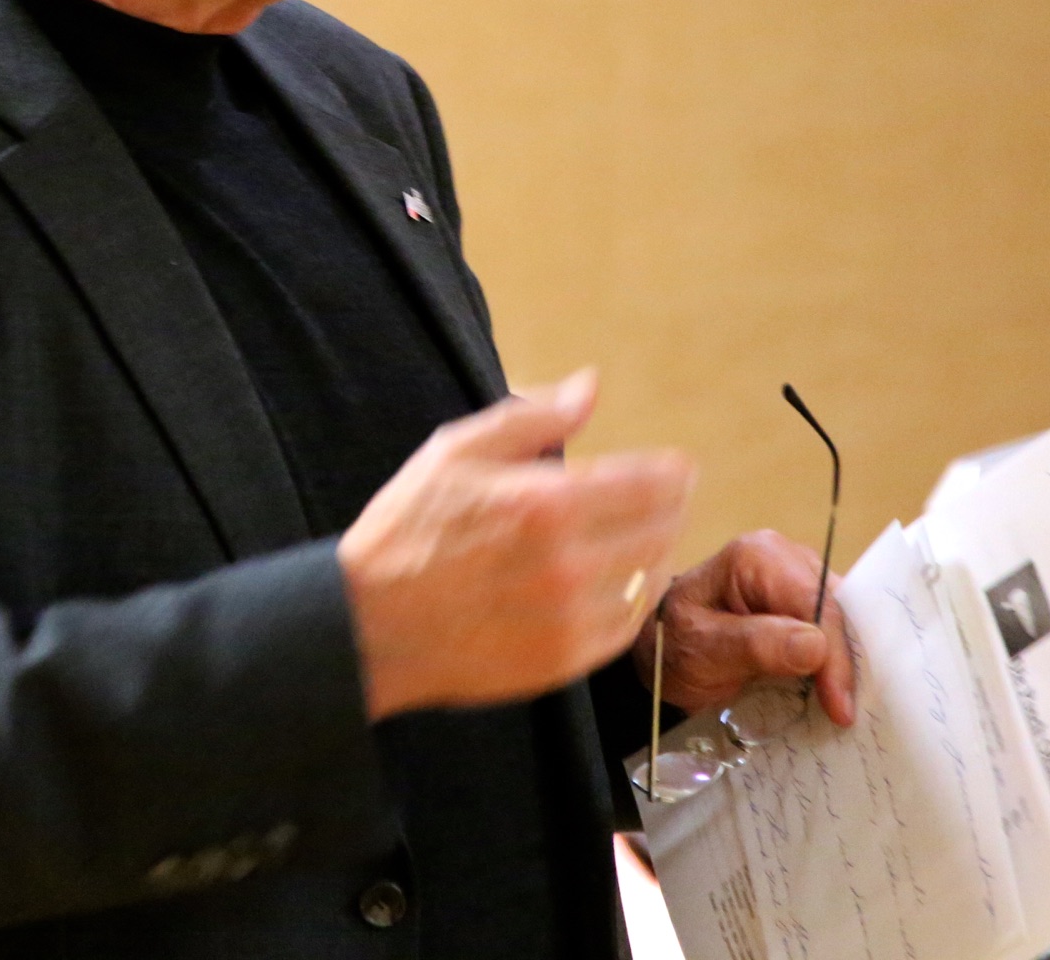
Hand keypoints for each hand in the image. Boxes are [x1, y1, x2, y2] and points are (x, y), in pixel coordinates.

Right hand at [339, 369, 694, 720]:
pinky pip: (626, 626)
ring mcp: (568, 618)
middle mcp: (567, 563)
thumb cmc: (407, 532)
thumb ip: (532, 417)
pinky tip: (619, 584)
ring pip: (650, 578)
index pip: (651, 482)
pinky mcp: (563, 662)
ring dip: (656, 552)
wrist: (369, 625)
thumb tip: (589, 388)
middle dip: (672, 507)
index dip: (675, 471)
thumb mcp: (456, 452)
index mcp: (545, 503)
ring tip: (644, 538)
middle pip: (663, 529)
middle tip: (668, 498)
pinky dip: (633, 600)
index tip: (680, 468)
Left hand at [635, 529, 856, 725]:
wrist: (660, 655)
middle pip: (835, 606)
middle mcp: (783, 557)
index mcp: (756, 557)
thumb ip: (756, 645)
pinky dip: (836, 660)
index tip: (840, 706)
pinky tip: (839, 691)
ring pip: (841, 618)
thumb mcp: (703, 651)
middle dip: (846, 658)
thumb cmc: (674, 647)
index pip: (814, 601)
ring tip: (850, 706)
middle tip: (850, 711)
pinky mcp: (802, 603)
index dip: (834, 654)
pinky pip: (832, 628)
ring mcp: (796, 578)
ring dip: (845, 661)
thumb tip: (817, 645)